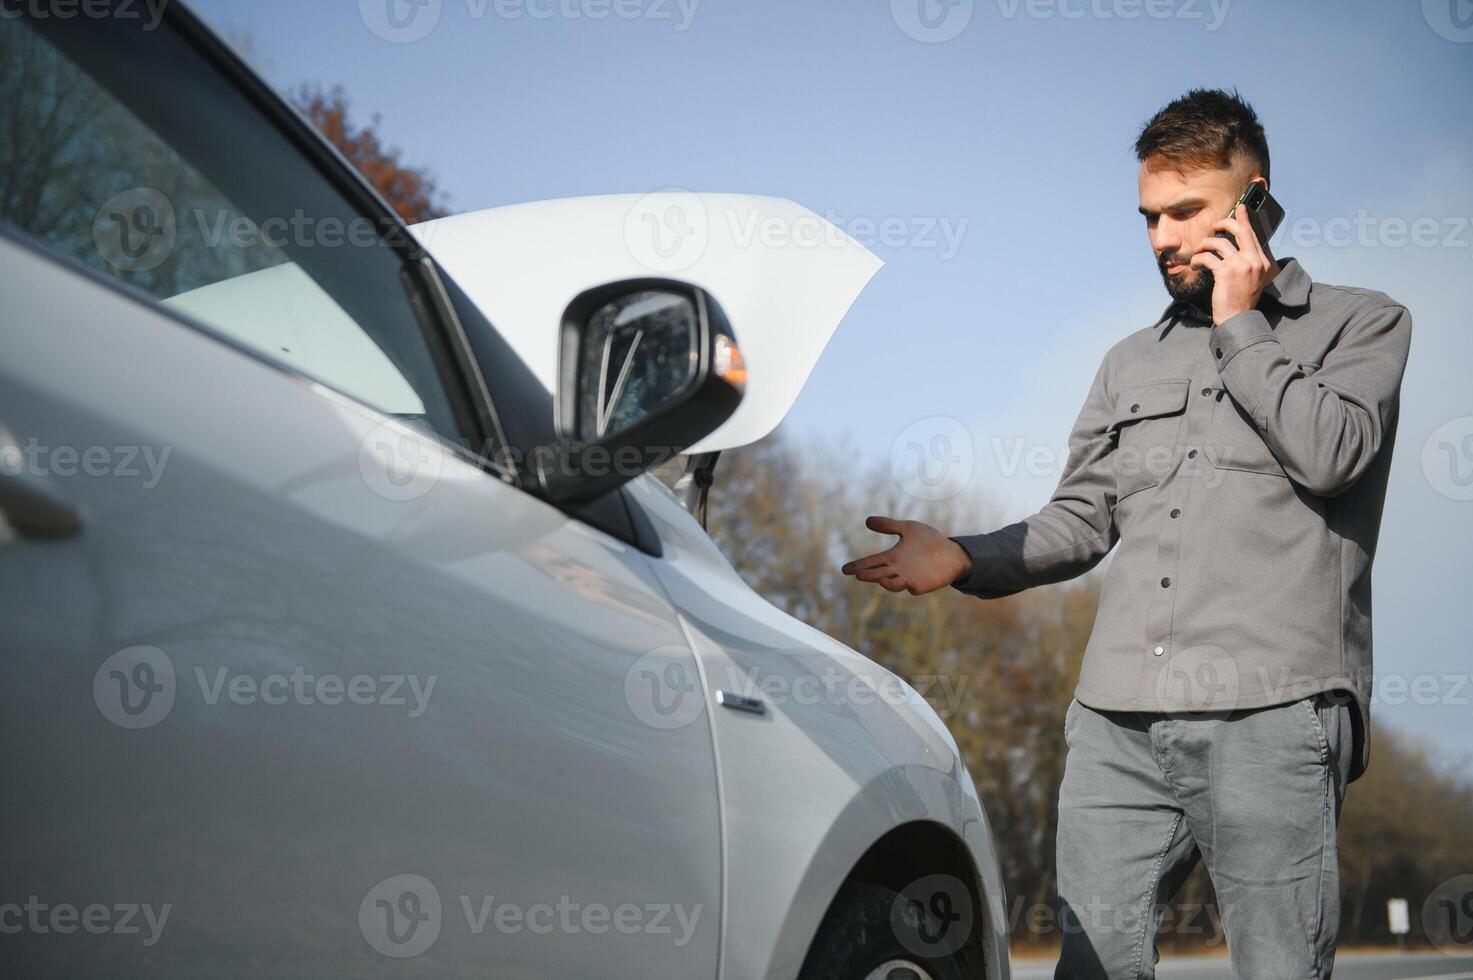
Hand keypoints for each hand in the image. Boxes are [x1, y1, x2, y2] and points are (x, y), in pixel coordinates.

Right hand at [840, 515, 971, 594]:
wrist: (951, 553)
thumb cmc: (929, 541)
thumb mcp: (908, 528)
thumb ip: (889, 525)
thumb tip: (867, 520)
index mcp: (893, 557)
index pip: (871, 562)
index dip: (859, 565)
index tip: (845, 569)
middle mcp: (897, 569)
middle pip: (878, 573)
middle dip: (868, 574)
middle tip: (858, 574)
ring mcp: (909, 578)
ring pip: (893, 583)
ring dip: (886, 583)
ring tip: (880, 579)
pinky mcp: (921, 585)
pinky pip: (913, 588)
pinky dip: (908, 586)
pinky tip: (907, 583)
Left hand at [1191, 209, 1277, 325]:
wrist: (1238, 318)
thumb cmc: (1240, 300)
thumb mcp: (1251, 279)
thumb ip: (1247, 263)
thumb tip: (1234, 247)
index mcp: (1263, 262)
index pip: (1253, 235)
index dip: (1244, 220)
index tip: (1240, 208)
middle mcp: (1255, 261)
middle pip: (1240, 231)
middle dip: (1225, 223)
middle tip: (1215, 226)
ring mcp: (1241, 265)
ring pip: (1220, 243)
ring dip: (1205, 245)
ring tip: (1199, 251)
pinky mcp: (1226, 272)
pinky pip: (1208, 257)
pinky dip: (1198, 259)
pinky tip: (1195, 264)